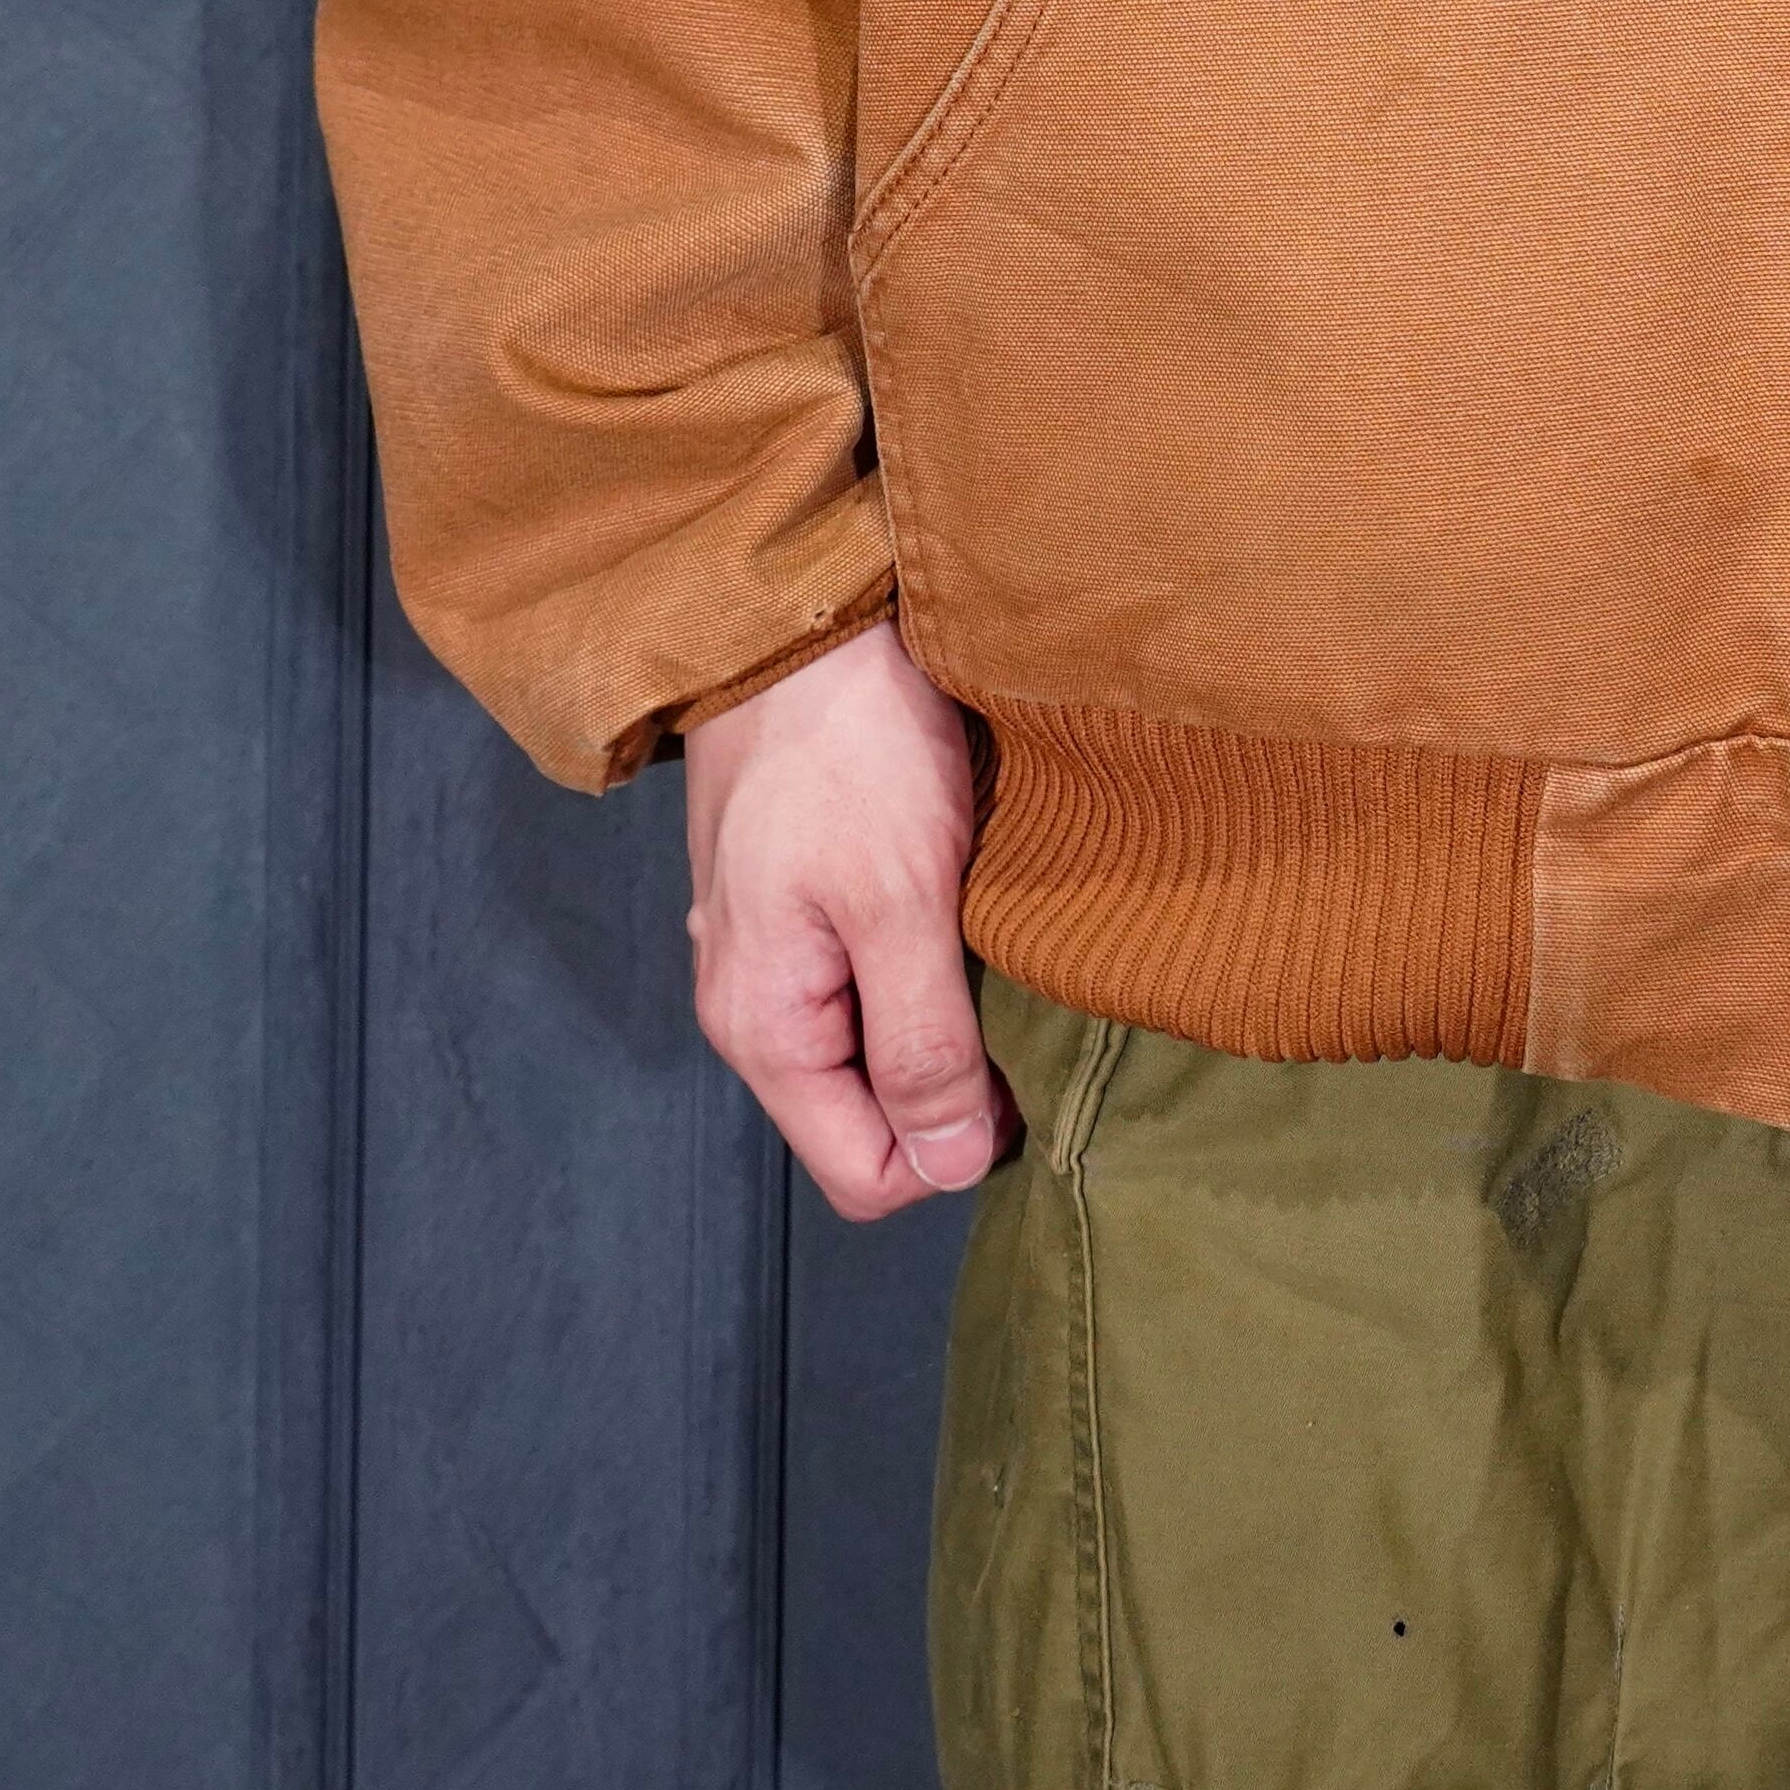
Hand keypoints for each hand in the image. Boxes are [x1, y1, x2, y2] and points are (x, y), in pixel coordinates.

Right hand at [681, 620, 1009, 1216]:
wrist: (795, 615)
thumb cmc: (849, 747)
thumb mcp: (900, 900)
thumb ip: (922, 1041)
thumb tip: (952, 1166)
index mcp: (764, 1029)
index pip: (866, 1173)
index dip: (953, 1150)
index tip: (1029, 1079)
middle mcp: (756, 1006)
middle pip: (871, 1113)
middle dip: (956, 1085)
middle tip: (1033, 1002)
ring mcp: (775, 948)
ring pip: (876, 1039)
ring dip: (947, 1014)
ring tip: (1007, 946)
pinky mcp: (801, 893)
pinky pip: (869, 972)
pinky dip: (927, 958)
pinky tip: (974, 904)